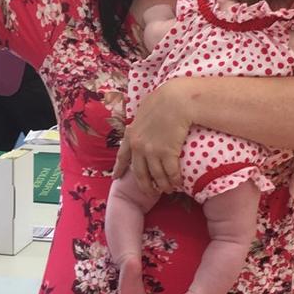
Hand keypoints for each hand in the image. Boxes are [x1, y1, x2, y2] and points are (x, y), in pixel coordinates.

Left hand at [113, 78, 191, 195]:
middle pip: (140, 173)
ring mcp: (152, 151)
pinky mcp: (167, 153)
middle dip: (145, 186)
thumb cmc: (163, 100)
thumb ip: (140, 122)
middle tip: (150, 193)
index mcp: (131, 135)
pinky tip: (178, 183)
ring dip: (162, 186)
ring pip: (156, 176)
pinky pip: (170, 173)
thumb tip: (141, 123)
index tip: (116, 178)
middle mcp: (138, 146)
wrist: (175, 100)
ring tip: (168, 190)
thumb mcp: (144, 111)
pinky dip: (174, 180)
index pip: (122, 156)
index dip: (119, 168)